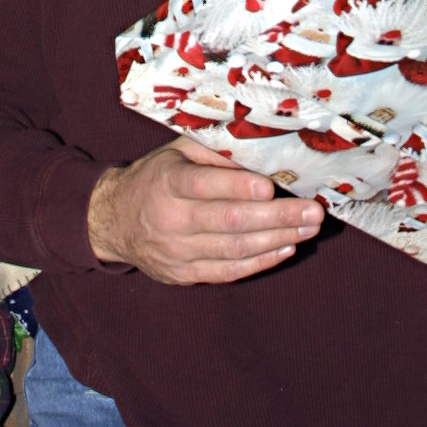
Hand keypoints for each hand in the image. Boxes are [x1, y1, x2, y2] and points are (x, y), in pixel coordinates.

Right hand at [87, 138, 322, 285]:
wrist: (113, 221)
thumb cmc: (155, 177)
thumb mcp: (176, 152)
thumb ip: (214, 151)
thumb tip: (261, 152)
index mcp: (167, 182)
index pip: (204, 185)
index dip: (238, 188)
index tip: (271, 188)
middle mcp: (170, 219)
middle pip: (229, 221)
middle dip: (277, 217)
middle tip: (312, 212)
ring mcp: (177, 252)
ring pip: (234, 250)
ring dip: (277, 239)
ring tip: (309, 228)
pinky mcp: (184, 274)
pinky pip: (228, 272)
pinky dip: (261, 262)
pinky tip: (286, 248)